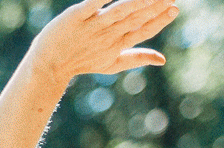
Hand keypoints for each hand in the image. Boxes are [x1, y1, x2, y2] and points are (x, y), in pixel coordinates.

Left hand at [26, 0, 178, 83]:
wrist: (48, 66)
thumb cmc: (82, 62)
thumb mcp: (111, 64)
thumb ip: (137, 58)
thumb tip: (162, 60)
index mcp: (117, 44)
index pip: (143, 30)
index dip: (160, 20)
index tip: (175, 8)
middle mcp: (107, 35)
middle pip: (135, 18)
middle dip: (154, 6)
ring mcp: (92, 25)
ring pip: (119, 11)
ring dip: (136, 1)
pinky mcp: (76, 16)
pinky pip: (92, 3)